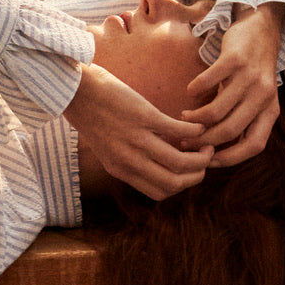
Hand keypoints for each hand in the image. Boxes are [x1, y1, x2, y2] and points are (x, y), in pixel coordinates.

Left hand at [65, 63, 213, 200]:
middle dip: (197, 175)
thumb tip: (158, 163)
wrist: (77, 92)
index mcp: (120, 170)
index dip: (181, 186)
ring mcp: (136, 139)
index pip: (159, 192)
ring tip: (207, 145)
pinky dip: (194, 130)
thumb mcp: (108, 148)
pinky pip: (178, 131)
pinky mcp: (143, 116)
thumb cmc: (93, 117)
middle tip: (205, 160)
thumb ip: (130, 159)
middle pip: (174, 182)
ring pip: (179, 161)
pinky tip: (198, 126)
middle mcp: (128, 159)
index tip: (189, 173)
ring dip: (201, 156)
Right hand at [181, 2, 284, 166]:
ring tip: (184, 117)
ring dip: (195, 118)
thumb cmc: (253, 70)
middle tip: (185, 140)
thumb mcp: (256, 98)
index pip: (254, 145)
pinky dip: (195, 90)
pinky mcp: (235, 59)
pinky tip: (190, 91)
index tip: (208, 160)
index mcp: (271, 110)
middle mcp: (263, 96)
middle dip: (203, 140)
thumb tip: (216, 149)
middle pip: (230, 130)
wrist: (261, 29)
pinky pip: (209, 82)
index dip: (230, 158)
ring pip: (217, 110)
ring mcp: (250, 76)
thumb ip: (243, 120)